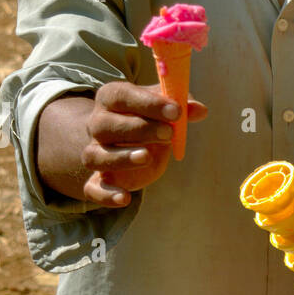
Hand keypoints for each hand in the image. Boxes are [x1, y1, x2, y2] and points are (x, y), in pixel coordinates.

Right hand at [81, 81, 207, 205]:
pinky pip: (94, 189)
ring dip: (120, 158)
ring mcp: (96, 152)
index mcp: (111, 99)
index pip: (121, 96)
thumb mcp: (166, 109)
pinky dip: (106, 195)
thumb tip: (199, 110)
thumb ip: (183, 107)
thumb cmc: (151, 119)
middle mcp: (97, 124)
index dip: (148, 103)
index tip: (176, 111)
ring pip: (95, 156)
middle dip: (138, 128)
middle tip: (168, 133)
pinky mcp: (99, 180)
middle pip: (105, 125)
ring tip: (147, 157)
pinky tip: (125, 198)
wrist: (132, 143)